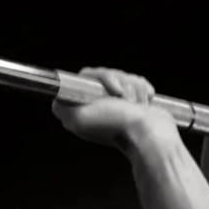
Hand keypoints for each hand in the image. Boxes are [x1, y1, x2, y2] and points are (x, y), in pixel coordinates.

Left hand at [52, 67, 178, 149]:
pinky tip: (143, 102)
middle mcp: (94, 105)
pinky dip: (142, 90)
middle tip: (125, 98)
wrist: (151, 133)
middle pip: (105, 74)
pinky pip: (135, 82)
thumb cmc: (118, 125)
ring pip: (122, 77)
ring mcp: (113, 102)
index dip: (100, 78)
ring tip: (136, 104)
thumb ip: (61, 108)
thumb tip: (57, 95)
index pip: (85, 77)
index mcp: (79, 108)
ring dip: (133, 88)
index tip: (111, 88)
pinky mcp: (130, 100)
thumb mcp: (79, 119)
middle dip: (119, 82)